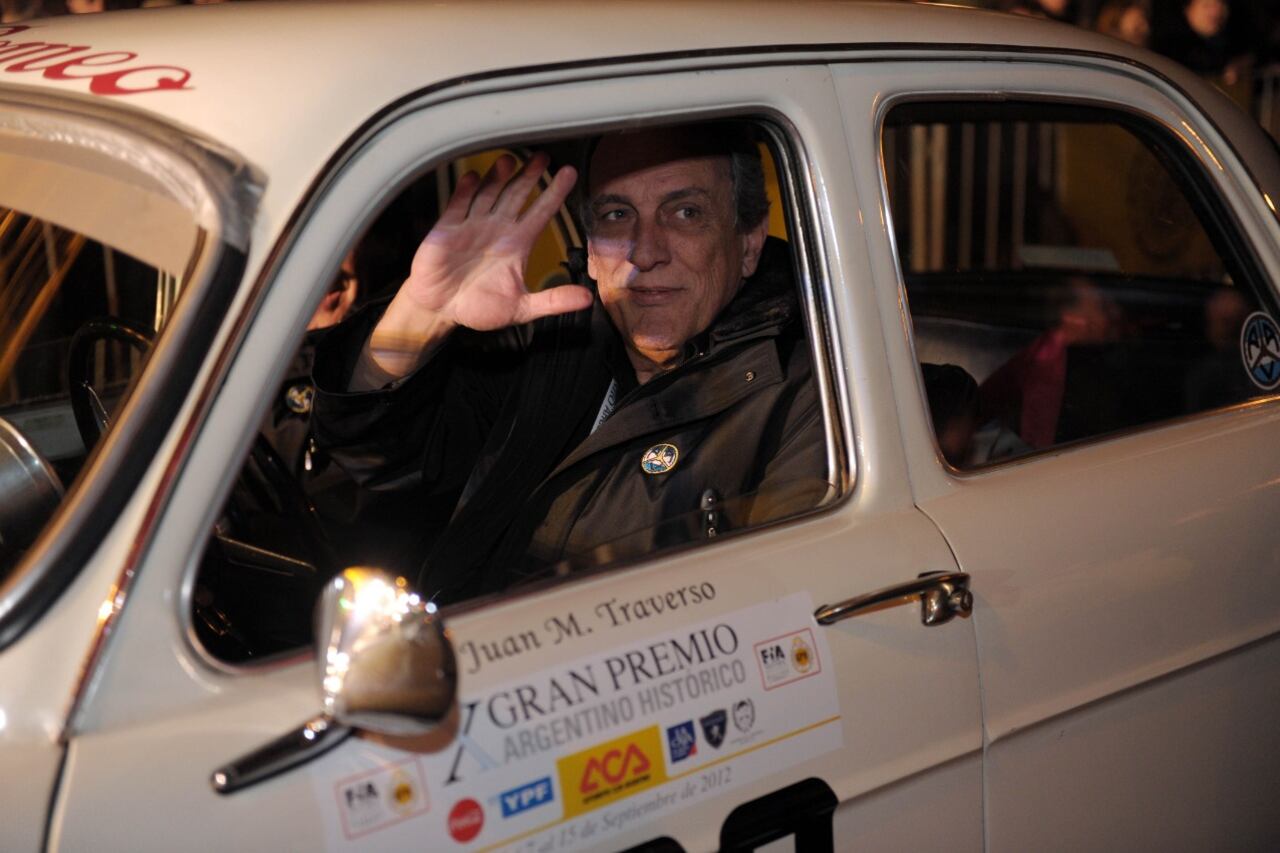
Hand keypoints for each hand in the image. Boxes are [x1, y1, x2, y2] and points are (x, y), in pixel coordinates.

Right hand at [366, 153, 592, 378]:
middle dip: (529, 176)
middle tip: (543, 157)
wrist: (442, 310)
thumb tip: (587, 299)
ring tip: (509, 160)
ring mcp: (472, 226)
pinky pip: (458, 205)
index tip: (569, 173)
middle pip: (516, 195)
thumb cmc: (480, 307)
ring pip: (489, 194)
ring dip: (498, 177)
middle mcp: (497, 229)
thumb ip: (552, 301)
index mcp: (517, 244)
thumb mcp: (521, 308)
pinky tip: (473, 177)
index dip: (555, 193)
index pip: (541, 213)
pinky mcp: (447, 229)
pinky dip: (465, 191)